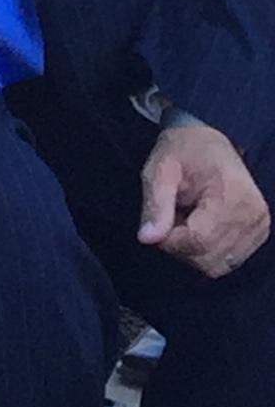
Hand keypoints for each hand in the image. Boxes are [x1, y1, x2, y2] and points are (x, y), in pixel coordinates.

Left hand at [139, 120, 268, 277]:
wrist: (208, 140)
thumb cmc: (182, 152)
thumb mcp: (159, 171)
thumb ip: (155, 205)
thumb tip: (147, 239)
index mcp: (233, 196)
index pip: (198, 241)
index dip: (170, 241)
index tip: (157, 223)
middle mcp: (254, 216)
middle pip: (209, 259)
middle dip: (180, 247)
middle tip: (170, 220)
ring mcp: (260, 227)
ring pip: (218, 265)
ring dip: (193, 251)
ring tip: (185, 220)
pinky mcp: (258, 233)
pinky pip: (227, 260)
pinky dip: (207, 251)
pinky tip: (199, 226)